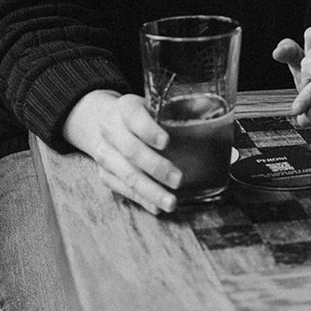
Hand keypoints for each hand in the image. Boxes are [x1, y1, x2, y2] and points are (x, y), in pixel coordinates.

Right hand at [62, 89, 180, 214]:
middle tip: (178, 180)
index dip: (148, 130)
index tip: (166, 142)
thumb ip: (178, 108)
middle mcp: (111, 130)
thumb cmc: (140, 115)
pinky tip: (156, 207)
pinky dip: (141, 199)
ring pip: (127, 174)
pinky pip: (122, 189)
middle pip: (131, 150)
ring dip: (150, 191)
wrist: (102, 122)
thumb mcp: (154, 104)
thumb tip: (209, 107)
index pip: (134, 117)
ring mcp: (105, 154)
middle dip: (156, 167)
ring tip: (171, 203)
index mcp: (125, 107)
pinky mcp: (104, 174)